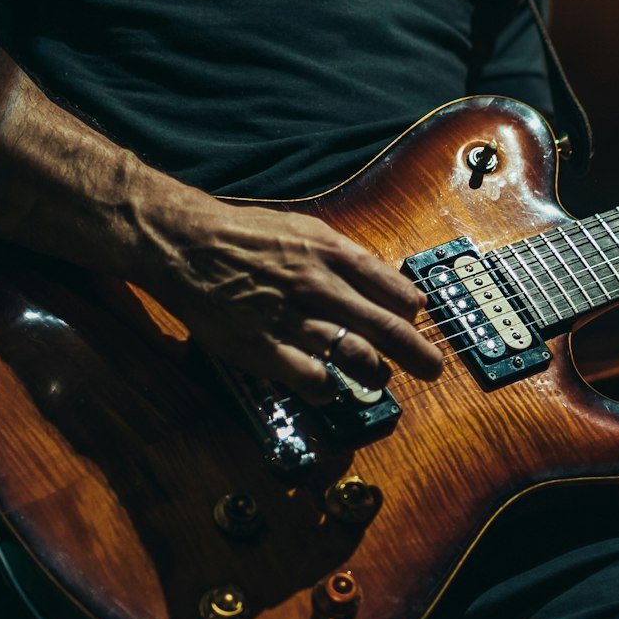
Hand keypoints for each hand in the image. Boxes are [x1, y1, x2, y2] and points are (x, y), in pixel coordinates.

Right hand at [132, 185, 442, 402]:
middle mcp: (318, 285)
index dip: (411, 312)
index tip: (417, 323)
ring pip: (355, 356)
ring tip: (378, 377)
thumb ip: (350, 260)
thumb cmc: (248, 238)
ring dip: (376, 373)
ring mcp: (291, 318)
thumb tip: (396, 290)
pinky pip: (312, 378)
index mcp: (331, 254)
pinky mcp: (263, 347)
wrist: (185, 243)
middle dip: (417, 353)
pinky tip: (331, 386)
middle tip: (433, 368)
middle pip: (385, 327)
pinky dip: (330, 387)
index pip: (393, 289)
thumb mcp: (306, 231)